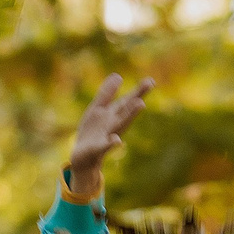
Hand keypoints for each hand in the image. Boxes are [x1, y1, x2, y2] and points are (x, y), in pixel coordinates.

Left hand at [63, 73, 153, 203]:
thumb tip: (118, 75)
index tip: (151, 81)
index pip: (127, 101)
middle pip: (126, 110)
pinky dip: (111, 143)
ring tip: (141, 104)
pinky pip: (105, 146)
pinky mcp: (97, 149)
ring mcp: (107, 137)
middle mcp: (114, 124)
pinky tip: (117, 140)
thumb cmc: (93, 132)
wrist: (82, 158)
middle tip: (150, 86)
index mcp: (113, 114)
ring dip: (130, 115)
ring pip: (120, 124)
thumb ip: (107, 94)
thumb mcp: (97, 109)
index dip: (138, 91)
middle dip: (137, 98)